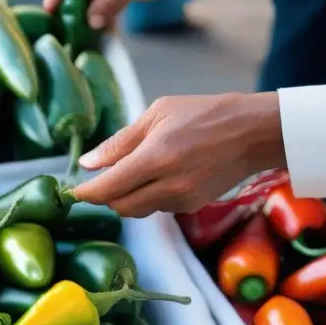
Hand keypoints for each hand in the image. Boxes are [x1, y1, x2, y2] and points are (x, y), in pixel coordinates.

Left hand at [73, 93, 286, 215]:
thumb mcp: (157, 114)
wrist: (253, 133)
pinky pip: (157, 208)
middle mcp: (169, 185)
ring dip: (127, 196)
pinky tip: (158, 175)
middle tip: (102, 175)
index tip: (72, 190)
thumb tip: (87, 163)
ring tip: (134, 169)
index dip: (85, 193)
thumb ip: (120, 142)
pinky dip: (148, 196)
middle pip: (119, 206)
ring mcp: (183, 200)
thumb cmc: (204, 114)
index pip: (108, 189)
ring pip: (137, 210)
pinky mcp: (193, 207)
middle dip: (105, 195)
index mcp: (156, 158)